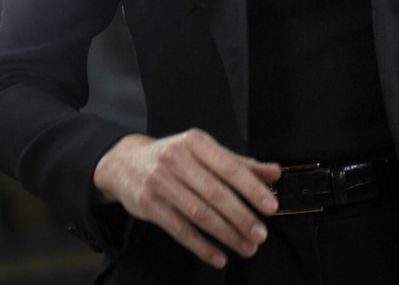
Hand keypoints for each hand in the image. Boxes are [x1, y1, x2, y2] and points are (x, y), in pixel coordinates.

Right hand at [93, 130, 280, 269]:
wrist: (124, 162)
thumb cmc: (173, 157)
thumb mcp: (203, 152)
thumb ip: (239, 163)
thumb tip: (274, 173)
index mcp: (195, 142)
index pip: (228, 166)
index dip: (251, 188)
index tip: (270, 206)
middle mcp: (177, 159)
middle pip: (215, 193)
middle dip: (241, 216)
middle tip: (260, 234)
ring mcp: (161, 183)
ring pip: (199, 214)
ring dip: (226, 234)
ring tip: (246, 246)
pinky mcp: (149, 205)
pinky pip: (180, 230)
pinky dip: (202, 246)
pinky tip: (219, 256)